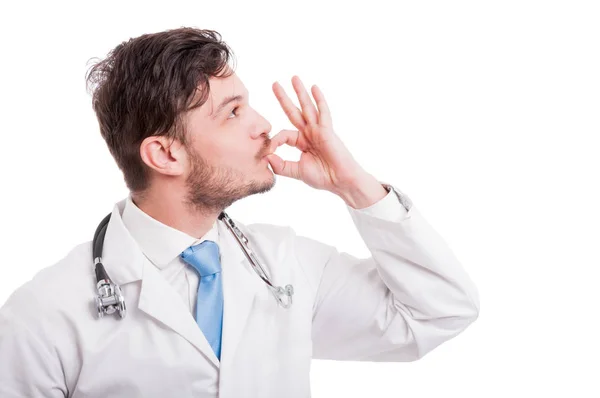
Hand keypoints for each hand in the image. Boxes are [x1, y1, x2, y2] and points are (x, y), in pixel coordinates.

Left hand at [267, 76, 366, 193]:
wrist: (341, 181)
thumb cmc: (323, 177)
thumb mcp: (297, 171)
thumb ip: (282, 166)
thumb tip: (267, 158)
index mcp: (302, 142)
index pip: (283, 134)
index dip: (275, 140)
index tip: (270, 150)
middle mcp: (309, 133)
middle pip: (293, 112)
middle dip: (284, 98)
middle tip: (274, 84)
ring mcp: (318, 130)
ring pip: (307, 107)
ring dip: (300, 92)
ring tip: (294, 78)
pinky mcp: (327, 130)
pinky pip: (323, 112)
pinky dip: (319, 100)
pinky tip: (315, 87)